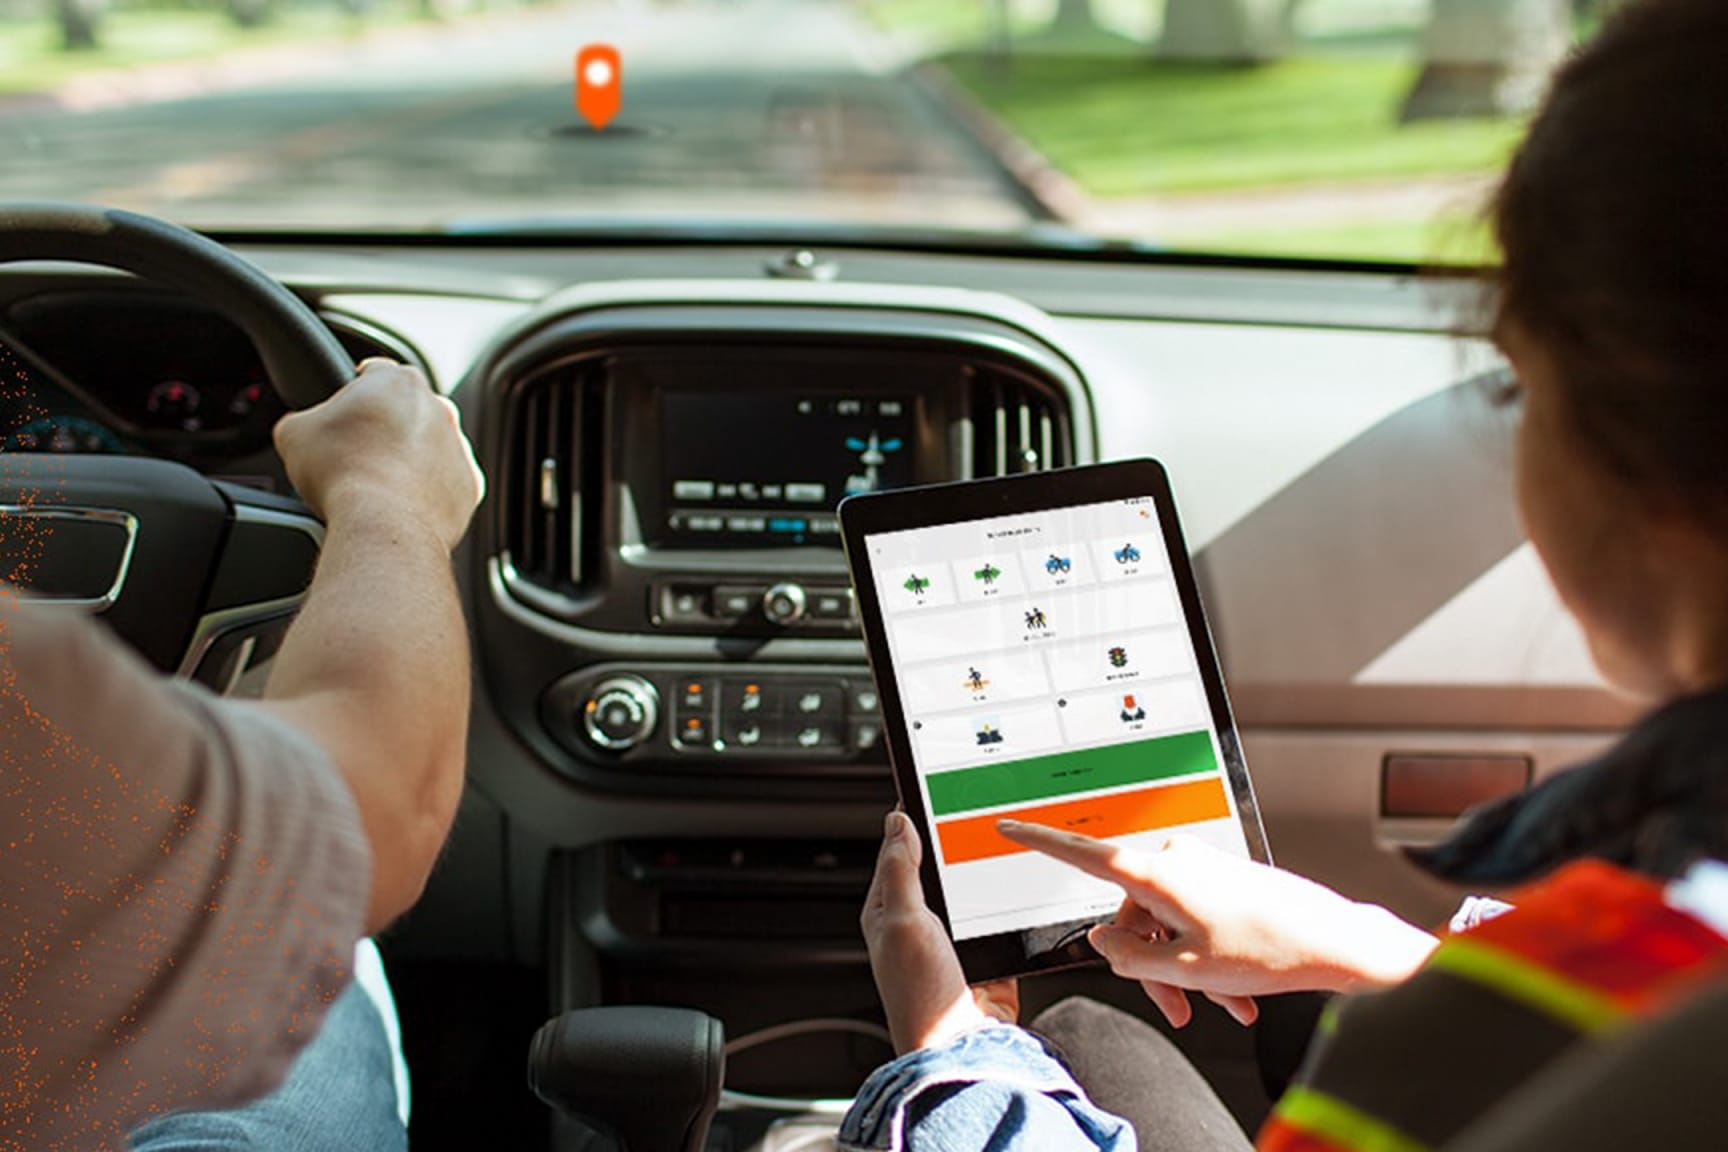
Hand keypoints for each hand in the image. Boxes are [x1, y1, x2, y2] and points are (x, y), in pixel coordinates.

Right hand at [274, 360, 483, 551]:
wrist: (383, 526)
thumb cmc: (342, 475)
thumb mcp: (293, 433)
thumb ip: (299, 418)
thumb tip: (300, 427)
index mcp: (398, 381)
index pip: (373, 372)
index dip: (351, 391)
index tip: (343, 410)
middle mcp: (438, 407)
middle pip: (405, 409)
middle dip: (384, 425)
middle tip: (357, 452)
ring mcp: (459, 446)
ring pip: (431, 445)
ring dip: (409, 457)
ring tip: (379, 482)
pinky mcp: (470, 484)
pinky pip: (446, 482)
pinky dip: (428, 490)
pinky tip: (402, 503)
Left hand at [863, 811, 1018, 1054]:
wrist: (963, 1049)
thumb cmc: (921, 996)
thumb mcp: (903, 920)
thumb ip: (900, 870)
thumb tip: (896, 822)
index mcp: (887, 911)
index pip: (897, 852)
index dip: (913, 821)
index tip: (934, 790)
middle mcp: (918, 924)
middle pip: (939, 869)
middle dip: (958, 846)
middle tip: (979, 814)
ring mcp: (954, 941)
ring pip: (973, 891)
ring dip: (988, 877)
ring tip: (1004, 848)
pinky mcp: (986, 955)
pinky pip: (1001, 921)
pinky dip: (1012, 909)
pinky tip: (1022, 893)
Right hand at [998, 824, 1437, 1028]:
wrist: (1336, 941)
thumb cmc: (1268, 949)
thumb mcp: (1183, 967)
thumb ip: (1128, 954)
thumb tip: (1103, 938)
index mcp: (1155, 872)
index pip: (1081, 854)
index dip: (1038, 841)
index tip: (1006, 826)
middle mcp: (1173, 859)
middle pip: (1130, 914)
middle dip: (1150, 964)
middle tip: (1178, 1008)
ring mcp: (1200, 867)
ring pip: (1164, 922)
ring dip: (1184, 969)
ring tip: (1221, 1007)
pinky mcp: (1221, 879)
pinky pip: (1192, 918)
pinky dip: (1205, 956)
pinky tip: (1233, 994)